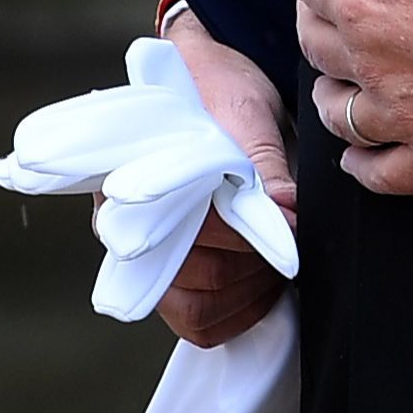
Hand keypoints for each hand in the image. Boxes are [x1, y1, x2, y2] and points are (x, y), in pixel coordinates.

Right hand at [119, 9, 296, 349]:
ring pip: (199, 305)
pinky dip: (242, 312)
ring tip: (279, 253)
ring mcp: (142, 260)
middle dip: (256, 258)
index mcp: (126, 177)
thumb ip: (260, 163)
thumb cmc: (219, 92)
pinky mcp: (169, 284)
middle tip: (291, 234)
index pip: (187, 226)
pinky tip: (265, 282)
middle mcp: (121, 225)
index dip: (244, 231)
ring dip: (253, 287)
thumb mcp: (244, 112)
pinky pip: (200, 324)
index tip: (287, 219)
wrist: (209, 88)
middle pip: (197, 273)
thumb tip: (285, 213)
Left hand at [290, 0, 412, 193]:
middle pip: (313, 44)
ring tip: (345, 79)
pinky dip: (363, 166)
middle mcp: (372, 61)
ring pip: (337, 113)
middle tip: (338, 6)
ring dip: (332, 92)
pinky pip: (381, 173)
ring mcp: (403, 116)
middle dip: (318, 18)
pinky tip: (360, 155)